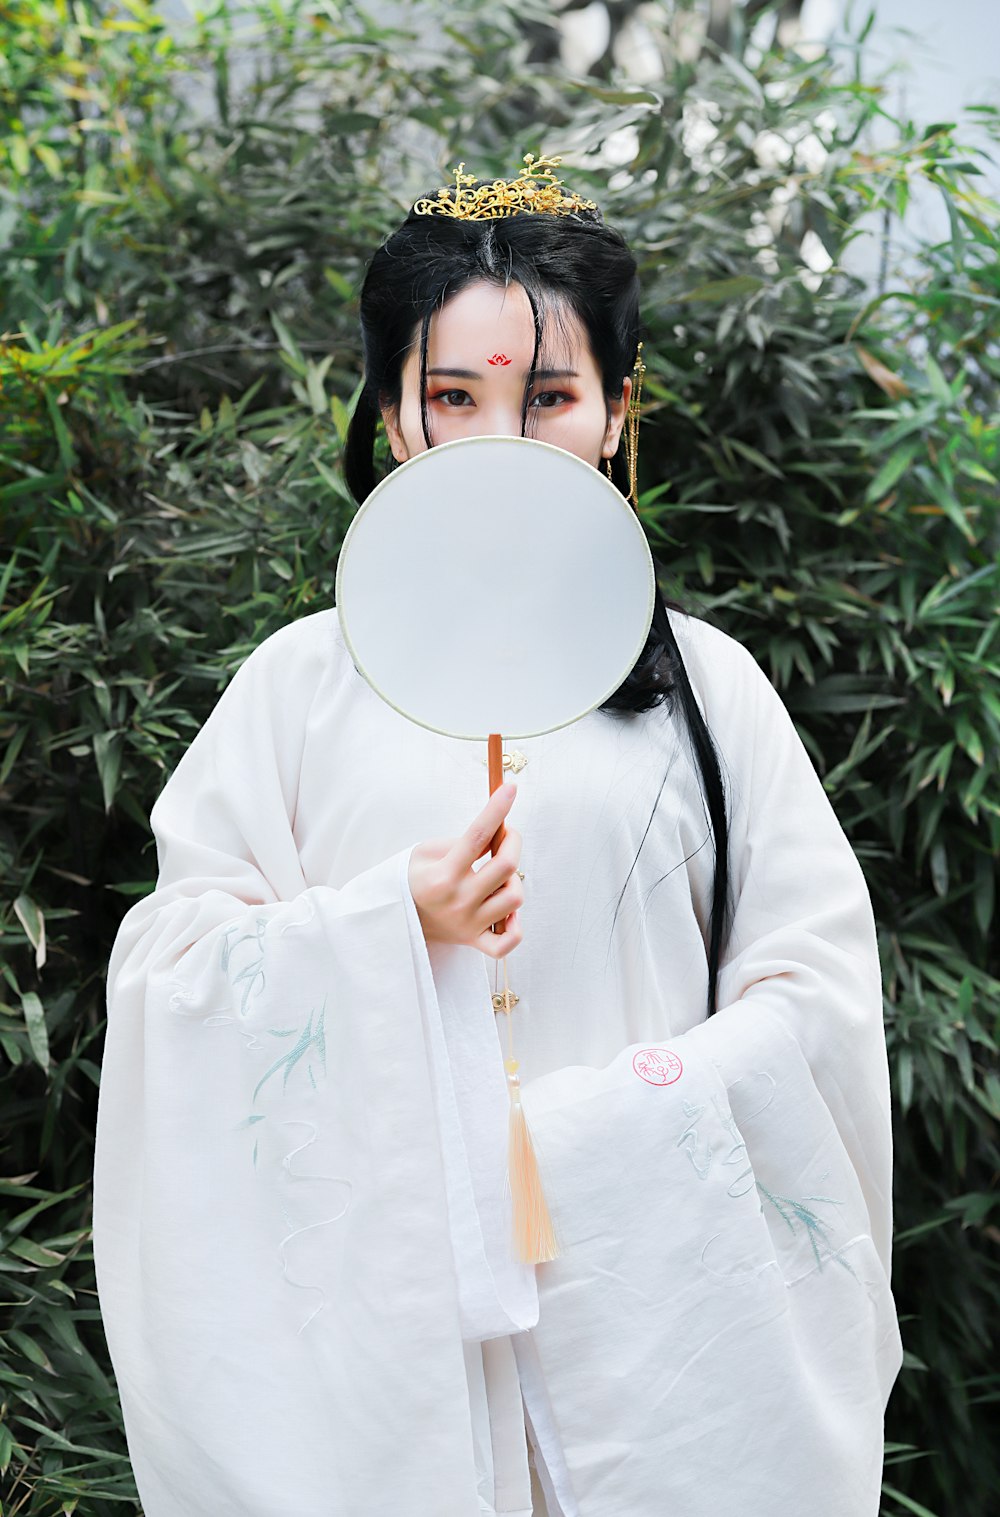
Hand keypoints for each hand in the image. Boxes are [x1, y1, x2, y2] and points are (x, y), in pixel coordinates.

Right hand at [407, 782, 523, 958]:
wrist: (392, 920)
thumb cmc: (412, 880)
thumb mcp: (426, 852)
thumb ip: (462, 843)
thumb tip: (497, 835)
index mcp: (442, 875)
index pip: (478, 835)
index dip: (497, 809)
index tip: (510, 789)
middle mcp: (458, 901)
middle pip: (507, 866)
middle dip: (512, 841)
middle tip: (505, 835)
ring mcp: (467, 924)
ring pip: (514, 898)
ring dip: (512, 881)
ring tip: (498, 877)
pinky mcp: (473, 941)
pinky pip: (507, 943)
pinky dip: (514, 927)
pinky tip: (506, 912)